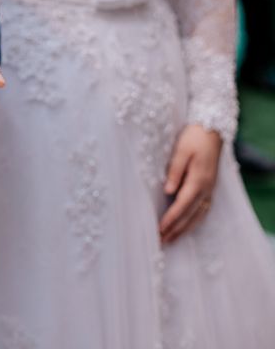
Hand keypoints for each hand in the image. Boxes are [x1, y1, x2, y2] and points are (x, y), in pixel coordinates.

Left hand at [159, 125, 222, 243]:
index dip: (170, 219)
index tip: (159, 229)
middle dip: (175, 230)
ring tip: (170, 240)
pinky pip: (203, 210)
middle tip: (160, 242)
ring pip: (198, 215)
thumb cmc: (193, 138)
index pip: (182, 205)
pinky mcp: (210, 188)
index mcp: (198, 180)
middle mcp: (206, 188)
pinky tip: (186, 227)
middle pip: (190, 215)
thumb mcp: (181, 151)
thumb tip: (168, 190)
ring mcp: (210, 189)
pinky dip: (194, 221)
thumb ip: (175, 171)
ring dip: (184, 229)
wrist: (212, 130)